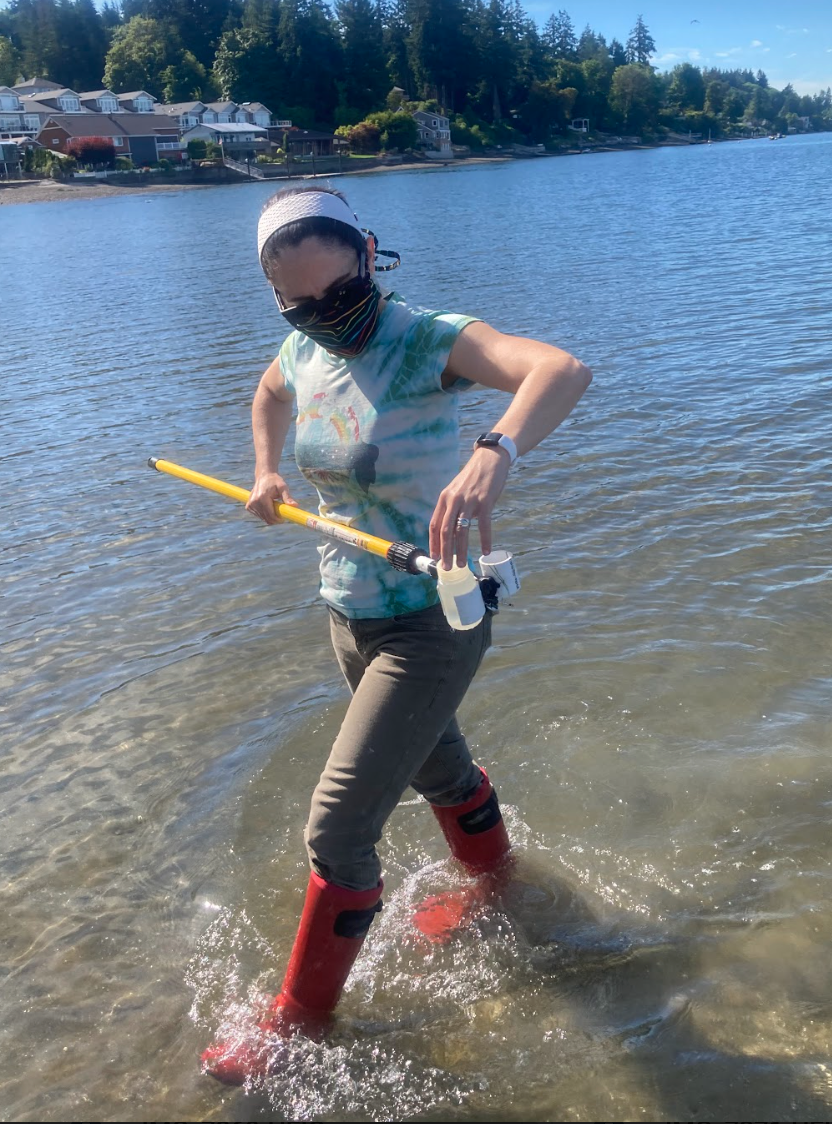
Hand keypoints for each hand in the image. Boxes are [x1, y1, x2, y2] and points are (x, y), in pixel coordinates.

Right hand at [245, 472, 297, 524]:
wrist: (264, 476)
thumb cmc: (275, 481)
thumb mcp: (283, 487)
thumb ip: (288, 497)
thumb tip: (295, 505)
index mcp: (262, 497)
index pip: (270, 515)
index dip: (278, 520)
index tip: (284, 519)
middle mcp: (254, 502)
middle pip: (267, 519)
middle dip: (275, 519)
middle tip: (282, 514)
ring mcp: (250, 505)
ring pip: (263, 518)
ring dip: (270, 516)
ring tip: (274, 506)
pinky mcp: (248, 506)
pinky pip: (259, 516)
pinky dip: (265, 514)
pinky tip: (268, 506)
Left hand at [429, 447, 509, 568]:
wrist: (490, 459)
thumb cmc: (473, 477)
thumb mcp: (457, 490)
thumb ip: (452, 508)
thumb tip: (451, 530)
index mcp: (444, 498)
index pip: (435, 525)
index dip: (434, 543)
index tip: (435, 558)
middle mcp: (453, 500)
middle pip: (445, 531)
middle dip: (445, 552)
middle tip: (446, 568)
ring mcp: (469, 501)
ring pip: (461, 531)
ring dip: (462, 550)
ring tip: (463, 564)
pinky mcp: (485, 501)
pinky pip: (483, 525)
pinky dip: (485, 539)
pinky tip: (486, 551)